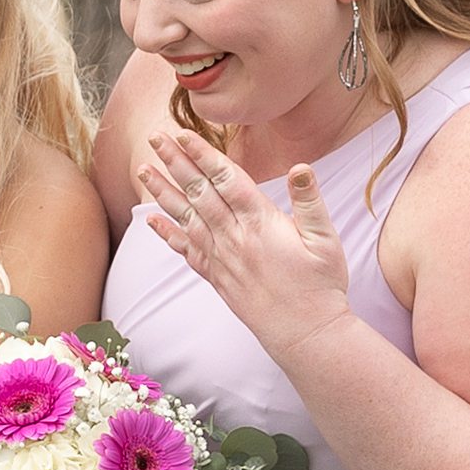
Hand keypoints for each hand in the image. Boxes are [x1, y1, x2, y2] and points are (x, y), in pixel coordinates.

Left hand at [134, 133, 351, 358]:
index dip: (203, 155)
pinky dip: (167, 233)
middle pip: (199, 192)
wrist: (304, 333)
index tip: (183, 135)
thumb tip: (301, 167)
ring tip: (143, 170)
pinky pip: (186, 250)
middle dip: (176, 163)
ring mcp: (221, 258)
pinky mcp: (216, 276)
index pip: (226, 180)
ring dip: (163, 192)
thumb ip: (310, 201)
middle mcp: (234, 238)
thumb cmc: (320, 285)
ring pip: (186, 217)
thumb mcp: (326, 240)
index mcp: (261, 223)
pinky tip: (151, 220)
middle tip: (155, 138)